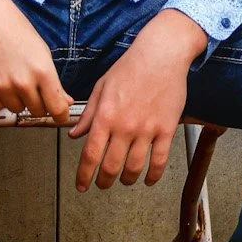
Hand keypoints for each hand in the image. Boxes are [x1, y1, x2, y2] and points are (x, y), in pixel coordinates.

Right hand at [0, 0, 72, 122]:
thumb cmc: (14, 28)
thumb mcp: (41, 52)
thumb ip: (54, 82)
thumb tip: (65, 103)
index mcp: (43, 71)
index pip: (57, 109)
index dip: (60, 114)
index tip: (59, 114)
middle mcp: (23, 82)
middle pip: (38, 111)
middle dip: (38, 102)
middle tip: (30, 83)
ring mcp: (1, 87)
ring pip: (17, 109)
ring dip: (17, 98)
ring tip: (11, 75)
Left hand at [68, 9, 207, 189]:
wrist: (161, 55)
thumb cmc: (129, 67)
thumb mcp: (101, 88)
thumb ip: (88, 115)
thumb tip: (75, 135)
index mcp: (105, 116)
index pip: (90, 155)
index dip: (84, 175)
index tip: (81, 185)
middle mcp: (124, 127)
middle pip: (111, 167)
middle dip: (104, 182)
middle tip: (102, 185)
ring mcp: (147, 130)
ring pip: (134, 168)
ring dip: (127, 179)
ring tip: (123, 180)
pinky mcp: (166, 130)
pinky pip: (159, 160)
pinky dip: (153, 175)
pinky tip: (148, 180)